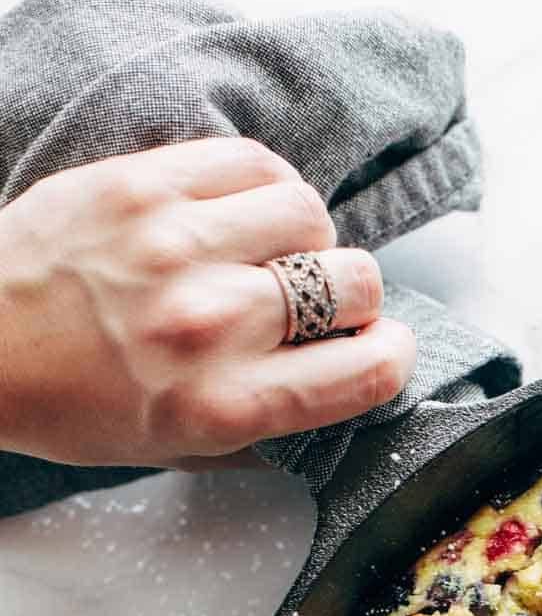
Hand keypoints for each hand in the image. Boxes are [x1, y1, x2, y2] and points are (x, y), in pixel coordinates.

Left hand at [0, 137, 414, 466]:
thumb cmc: (75, 406)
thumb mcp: (178, 451)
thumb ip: (266, 428)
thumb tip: (343, 390)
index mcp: (224, 405)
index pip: (364, 371)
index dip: (392, 357)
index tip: (385, 350)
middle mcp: (212, 325)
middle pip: (351, 285)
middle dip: (356, 298)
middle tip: (329, 304)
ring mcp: (177, 246)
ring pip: (311, 215)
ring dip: (312, 236)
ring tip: (283, 252)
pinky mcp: (145, 183)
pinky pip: (255, 164)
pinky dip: (271, 187)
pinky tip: (252, 211)